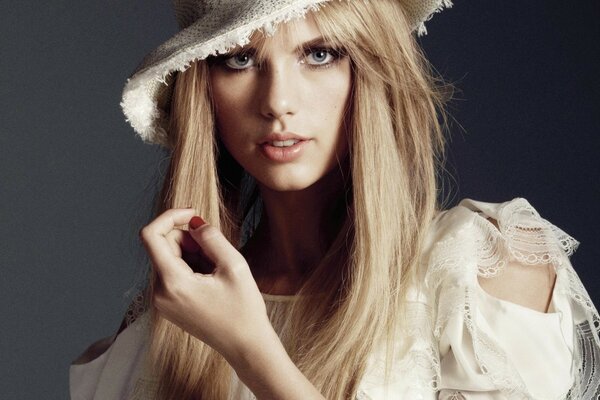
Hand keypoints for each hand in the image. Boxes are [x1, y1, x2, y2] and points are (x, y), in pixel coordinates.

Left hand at [139, 208, 273, 362]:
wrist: (246, 346)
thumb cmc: (244, 309)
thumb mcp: (234, 266)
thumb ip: (211, 238)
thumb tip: (194, 223)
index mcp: (173, 283)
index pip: (151, 235)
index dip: (170, 216)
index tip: (194, 214)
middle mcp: (159, 293)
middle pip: (162, 245)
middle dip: (187, 238)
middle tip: (216, 250)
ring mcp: (162, 301)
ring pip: (168, 258)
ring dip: (191, 252)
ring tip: (217, 269)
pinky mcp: (168, 305)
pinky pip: (172, 272)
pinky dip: (190, 266)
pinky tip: (211, 279)